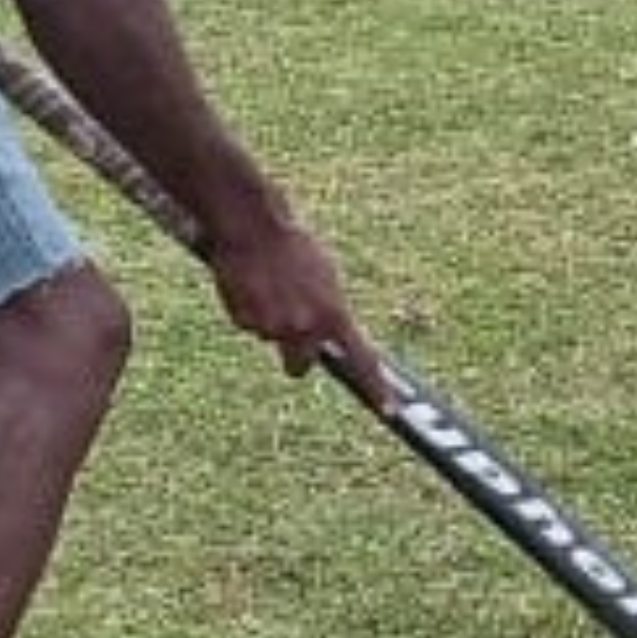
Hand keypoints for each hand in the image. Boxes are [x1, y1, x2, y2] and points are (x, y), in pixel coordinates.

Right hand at [203, 208, 388, 380]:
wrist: (254, 227)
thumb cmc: (296, 246)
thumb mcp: (326, 278)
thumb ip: (330, 311)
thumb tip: (332, 336)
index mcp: (334, 313)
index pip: (361, 360)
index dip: (376, 388)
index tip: (390, 411)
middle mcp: (306, 328)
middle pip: (299, 367)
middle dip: (295, 356)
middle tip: (291, 331)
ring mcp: (274, 328)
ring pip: (272, 340)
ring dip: (271, 323)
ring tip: (268, 287)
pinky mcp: (245, 322)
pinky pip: (251, 326)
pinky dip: (251, 311)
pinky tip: (250, 285)